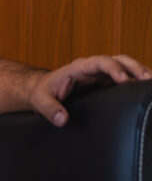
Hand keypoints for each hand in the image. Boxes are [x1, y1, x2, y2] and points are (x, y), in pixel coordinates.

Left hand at [32, 54, 151, 125]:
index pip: (99, 62)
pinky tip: (147, 89)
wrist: (42, 89)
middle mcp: (93, 68)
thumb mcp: (40, 101)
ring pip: (126, 66)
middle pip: (118, 60)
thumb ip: (50, 109)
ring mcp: (101, 74)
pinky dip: (137, 81)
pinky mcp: (106, 82)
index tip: (123, 80)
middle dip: (134, 67)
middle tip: (148, 80)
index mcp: (78, 68)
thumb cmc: (42, 93)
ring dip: (140, 72)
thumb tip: (62, 120)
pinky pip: (125, 77)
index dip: (113, 68)